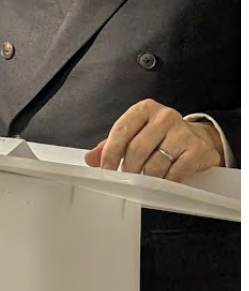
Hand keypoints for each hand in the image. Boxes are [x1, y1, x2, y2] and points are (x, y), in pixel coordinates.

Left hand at [84, 99, 225, 181]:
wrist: (200, 139)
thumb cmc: (161, 137)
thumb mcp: (135, 134)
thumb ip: (111, 145)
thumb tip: (90, 158)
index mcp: (145, 109)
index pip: (121, 130)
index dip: (110, 152)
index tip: (105, 168)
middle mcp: (165, 117)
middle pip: (137, 148)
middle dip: (128, 168)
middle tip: (126, 178)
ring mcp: (183, 132)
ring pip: (155, 163)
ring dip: (147, 177)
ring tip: (146, 179)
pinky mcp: (197, 150)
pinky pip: (174, 173)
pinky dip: (165, 181)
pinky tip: (164, 180)